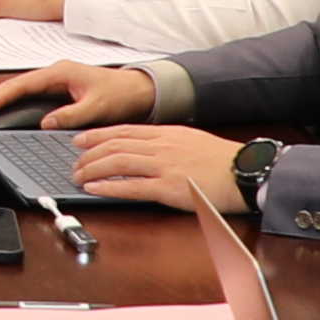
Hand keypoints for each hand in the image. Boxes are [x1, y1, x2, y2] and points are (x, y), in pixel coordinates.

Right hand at [0, 57, 155, 128]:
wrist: (139, 89)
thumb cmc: (121, 94)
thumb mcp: (96, 107)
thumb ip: (70, 115)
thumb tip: (47, 122)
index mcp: (60, 72)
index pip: (22, 85)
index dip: (0, 97)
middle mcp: (54, 73)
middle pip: (14, 85)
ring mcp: (54, 80)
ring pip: (18, 89)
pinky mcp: (57, 88)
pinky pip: (27, 94)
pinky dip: (11, 102)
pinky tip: (0, 110)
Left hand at [65, 121, 238, 210]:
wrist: (244, 171)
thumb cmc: (222, 160)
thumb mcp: (191, 141)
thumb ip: (167, 142)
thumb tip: (146, 147)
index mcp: (167, 134)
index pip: (124, 130)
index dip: (98, 134)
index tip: (81, 139)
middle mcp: (161, 146)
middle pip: (115, 145)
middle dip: (90, 153)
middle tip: (75, 161)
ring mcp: (164, 166)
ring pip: (118, 162)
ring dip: (93, 169)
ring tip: (78, 175)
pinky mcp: (168, 187)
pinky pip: (131, 186)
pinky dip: (108, 186)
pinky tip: (94, 188)